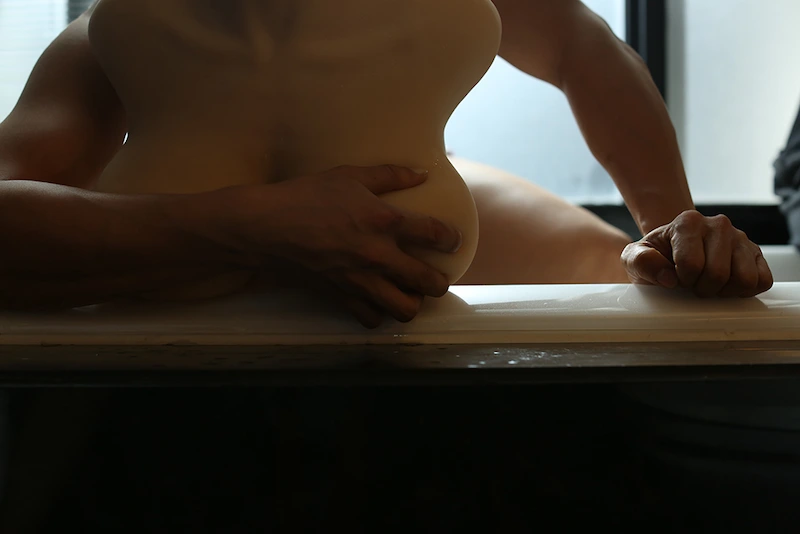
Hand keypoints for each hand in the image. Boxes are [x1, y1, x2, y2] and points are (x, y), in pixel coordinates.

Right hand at [237, 165, 461, 325]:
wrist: (265, 228)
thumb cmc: (306, 196)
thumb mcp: (349, 175)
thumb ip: (390, 175)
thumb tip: (422, 172)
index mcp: (385, 221)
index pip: (436, 235)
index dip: (451, 240)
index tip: (452, 241)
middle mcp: (379, 256)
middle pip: (429, 282)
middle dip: (440, 282)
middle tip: (437, 277)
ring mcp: (361, 281)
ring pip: (405, 310)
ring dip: (413, 303)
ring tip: (409, 294)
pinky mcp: (341, 297)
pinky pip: (371, 319)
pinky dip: (379, 315)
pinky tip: (377, 302)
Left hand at [621, 210, 772, 296]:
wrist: (672, 252)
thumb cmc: (655, 257)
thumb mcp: (634, 258)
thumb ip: (640, 262)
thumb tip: (668, 277)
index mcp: (688, 222)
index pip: (691, 265)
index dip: (681, 281)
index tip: (675, 276)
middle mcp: (718, 224)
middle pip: (719, 274)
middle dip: (702, 288)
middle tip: (692, 284)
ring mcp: (740, 238)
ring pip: (745, 279)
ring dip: (724, 291)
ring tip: (709, 284)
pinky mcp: (756, 253)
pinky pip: (762, 281)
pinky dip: (744, 291)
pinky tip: (726, 285)